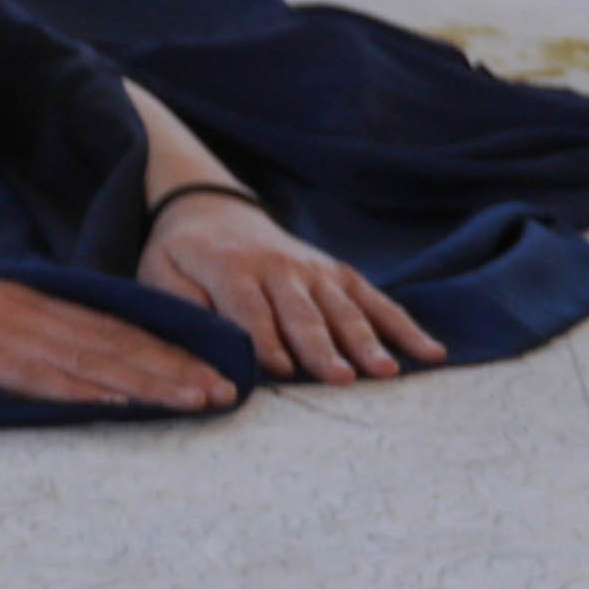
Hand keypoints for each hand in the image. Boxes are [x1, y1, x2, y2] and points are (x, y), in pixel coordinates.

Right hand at [0, 241, 235, 410]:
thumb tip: (38, 363)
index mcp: (15, 297)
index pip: (105, 325)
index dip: (162, 349)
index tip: (208, 370)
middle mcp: (16, 309)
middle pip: (111, 342)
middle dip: (174, 369)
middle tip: (228, 392)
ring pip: (87, 360)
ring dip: (148, 382)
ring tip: (197, 401)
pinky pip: (33, 375)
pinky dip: (82, 389)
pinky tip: (119, 401)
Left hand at [140, 191, 437, 381]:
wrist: (213, 209)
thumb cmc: (180, 256)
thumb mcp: (159, 273)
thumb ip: (180, 305)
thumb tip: (205, 344)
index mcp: (229, 268)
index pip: (249, 310)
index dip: (265, 341)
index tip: (280, 371)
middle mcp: (278, 267)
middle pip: (302, 314)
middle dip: (322, 347)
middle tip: (341, 379)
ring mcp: (314, 269)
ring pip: (343, 310)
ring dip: (366, 341)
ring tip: (385, 372)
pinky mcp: (338, 273)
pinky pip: (374, 300)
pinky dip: (403, 325)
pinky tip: (429, 352)